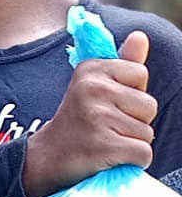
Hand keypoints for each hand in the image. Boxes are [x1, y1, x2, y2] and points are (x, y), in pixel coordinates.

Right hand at [23, 31, 155, 196]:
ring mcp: (96, 116)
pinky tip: (108, 157)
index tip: (107, 103)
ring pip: (147, 132)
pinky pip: (143, 153)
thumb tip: (141, 36)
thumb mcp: (96, 85)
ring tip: (104, 140)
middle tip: (105, 126)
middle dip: (135, 121)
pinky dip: (132, 161)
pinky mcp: (103, 145)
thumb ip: (123, 62)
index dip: (131, 94)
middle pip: (149, 105)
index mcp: (91, 69)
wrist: (47, 157)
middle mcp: (92, 88)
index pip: (140, 74)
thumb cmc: (80, 120)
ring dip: (131, 142)